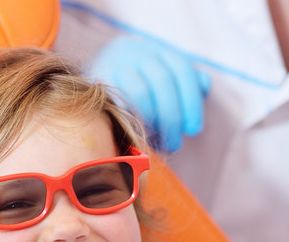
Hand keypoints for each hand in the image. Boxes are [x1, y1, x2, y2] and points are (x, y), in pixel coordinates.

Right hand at [89, 35, 210, 151]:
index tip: (194, 130)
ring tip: (159, 144)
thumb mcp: (159, 86)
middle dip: (173, 118)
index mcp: (154, 49)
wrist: (84, 96)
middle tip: (175, 144)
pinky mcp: (95, 82)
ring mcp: (112, 62)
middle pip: (163, 81)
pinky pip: (119, 104)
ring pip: (142, 92)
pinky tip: (139, 138)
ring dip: (154, 123)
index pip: (180, 68)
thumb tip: (204, 85)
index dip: (191, 101)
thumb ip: (183, 85)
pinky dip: (133, 124)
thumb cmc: (133, 96)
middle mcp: (133, 50)